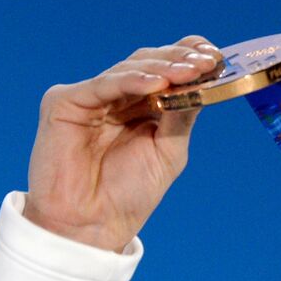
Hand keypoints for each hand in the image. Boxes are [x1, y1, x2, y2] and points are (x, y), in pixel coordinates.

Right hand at [21, 35, 223, 252]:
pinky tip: (158, 84)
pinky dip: (132, 81)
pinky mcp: (64, 101)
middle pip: (149, 63)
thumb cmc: (128, 193)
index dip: (187, 55)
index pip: (165, 69)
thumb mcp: (168, 151)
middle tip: (205, 62)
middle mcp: (116, 96)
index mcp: (141, 106)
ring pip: (130, 69)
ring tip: (189, 72)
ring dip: (162, 69)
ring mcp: (91, 97)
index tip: (215, 55)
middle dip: (180, 60)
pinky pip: (104, 84)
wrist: (92, 225)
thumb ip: (181, 115)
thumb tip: (201, 81)